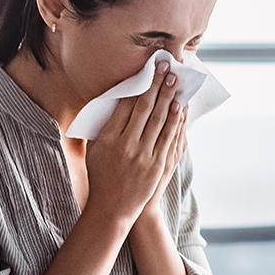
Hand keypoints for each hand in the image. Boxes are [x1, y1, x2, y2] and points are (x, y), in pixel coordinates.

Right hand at [85, 60, 185, 226]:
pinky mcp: (157, 165)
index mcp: (107, 138)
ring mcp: (143, 156)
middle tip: (165, 66)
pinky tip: (179, 106)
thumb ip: (105, 127)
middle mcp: (126, 145)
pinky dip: (175, 120)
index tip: (146, 70)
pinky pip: (169, 137)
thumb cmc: (101, 176)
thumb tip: (118, 102)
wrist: (112, 208)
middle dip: (156, 84)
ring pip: (159, 120)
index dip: (138, 85)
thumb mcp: (95, 150)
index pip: (125, 105)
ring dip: (168, 97)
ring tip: (175, 80)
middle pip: (144, 108)